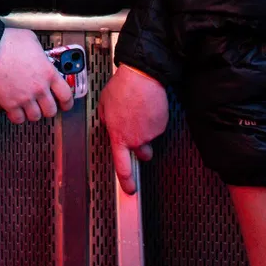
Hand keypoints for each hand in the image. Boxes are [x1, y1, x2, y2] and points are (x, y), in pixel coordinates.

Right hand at [0, 28, 73, 123]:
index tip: (65, 104)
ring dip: (33, 113)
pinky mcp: (10, 103)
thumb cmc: (8, 42)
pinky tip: (16, 111)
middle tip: (45, 106)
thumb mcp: (32, 40)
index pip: (66, 95)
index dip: (67, 103)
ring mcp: (25, 97)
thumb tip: (38, 54)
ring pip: (35, 117)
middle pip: (51, 110)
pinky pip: (18, 118)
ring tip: (30, 109)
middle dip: (49, 109)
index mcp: (48, 73)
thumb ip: (39, 52)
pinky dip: (17, 117)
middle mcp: (39, 88)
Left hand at [98, 64, 167, 193]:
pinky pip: (157, 127)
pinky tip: (147, 107)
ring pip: (149, 138)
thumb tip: (108, 124)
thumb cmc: (122, 88)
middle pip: (142, 155)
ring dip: (146, 130)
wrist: (142, 76)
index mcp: (118, 136)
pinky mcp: (161, 125)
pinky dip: (153, 120)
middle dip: (141, 150)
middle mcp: (135, 138)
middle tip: (138, 135)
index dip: (126, 181)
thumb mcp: (104, 104)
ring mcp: (150, 133)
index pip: (122, 166)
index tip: (129, 189)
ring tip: (140, 111)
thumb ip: (105, 119)